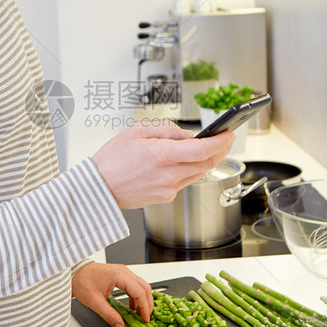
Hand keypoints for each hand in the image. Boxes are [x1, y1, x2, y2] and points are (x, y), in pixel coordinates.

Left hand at [72, 262, 152, 326]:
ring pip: (141, 285)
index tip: (145, 318)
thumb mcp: (95, 302)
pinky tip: (132, 307)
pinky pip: (134, 285)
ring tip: (140, 314)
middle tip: (146, 317)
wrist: (74, 272)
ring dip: (143, 300)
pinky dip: (136, 296)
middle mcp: (124, 271)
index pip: (140, 292)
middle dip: (148, 303)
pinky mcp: (120, 274)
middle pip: (144, 287)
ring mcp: (122, 271)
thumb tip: (120, 326)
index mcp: (119, 275)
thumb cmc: (82, 281)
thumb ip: (109, 315)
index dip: (145, 307)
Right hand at [91, 119, 234, 208]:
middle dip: (219, 150)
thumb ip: (166, 129)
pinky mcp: (165, 197)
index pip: (202, 150)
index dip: (220, 142)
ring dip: (205, 161)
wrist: (98, 187)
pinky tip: (179, 163)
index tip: (228, 134)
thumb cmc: (112, 159)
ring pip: (198, 174)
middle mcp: (168, 175)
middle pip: (206, 164)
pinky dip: (187, 171)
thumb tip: (187, 135)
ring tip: (204, 148)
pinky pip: (184, 182)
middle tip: (223, 139)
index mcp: (162, 155)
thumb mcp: (137, 130)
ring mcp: (168, 188)